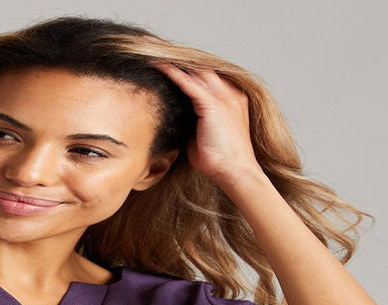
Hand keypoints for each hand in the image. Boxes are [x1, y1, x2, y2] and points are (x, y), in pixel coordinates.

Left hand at [150, 61, 263, 187]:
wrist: (235, 172)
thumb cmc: (220, 161)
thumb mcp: (204, 136)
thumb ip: (193, 123)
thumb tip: (177, 121)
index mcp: (231, 99)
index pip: (207, 77)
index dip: (187, 69)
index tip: (168, 64)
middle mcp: (229, 93)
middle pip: (201, 68)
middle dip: (179, 59)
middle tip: (156, 50)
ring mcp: (223, 97)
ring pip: (195, 71)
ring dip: (173, 61)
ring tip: (152, 53)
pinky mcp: (213, 105)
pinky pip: (190, 83)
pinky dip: (174, 73)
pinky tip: (159, 66)